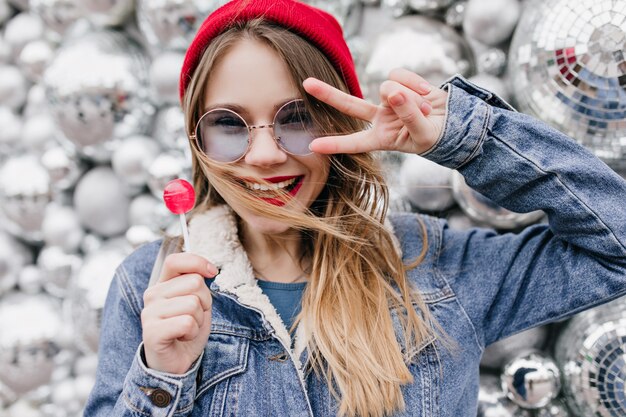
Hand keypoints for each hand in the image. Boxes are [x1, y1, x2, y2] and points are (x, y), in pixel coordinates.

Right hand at [141, 253, 216, 373]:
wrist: (175, 363)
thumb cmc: (187, 330)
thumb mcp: (197, 302)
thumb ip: (197, 284)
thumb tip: (208, 270)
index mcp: (162, 284)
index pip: (175, 260)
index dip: (197, 262)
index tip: (212, 272)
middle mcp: (152, 295)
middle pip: (194, 283)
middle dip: (204, 301)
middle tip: (194, 317)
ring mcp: (149, 313)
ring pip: (193, 304)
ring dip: (198, 320)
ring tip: (187, 328)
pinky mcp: (152, 332)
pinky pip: (187, 323)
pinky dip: (192, 332)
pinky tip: (183, 337)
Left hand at [303, 68, 447, 154]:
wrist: (454, 121)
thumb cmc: (436, 135)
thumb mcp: (423, 134)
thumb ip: (409, 115)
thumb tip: (393, 92)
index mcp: (382, 138)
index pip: (355, 142)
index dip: (335, 144)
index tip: (313, 146)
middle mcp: (380, 118)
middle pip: (350, 104)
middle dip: (328, 94)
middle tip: (307, 83)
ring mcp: (388, 99)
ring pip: (387, 87)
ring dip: (410, 97)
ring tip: (426, 108)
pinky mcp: (400, 83)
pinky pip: (400, 75)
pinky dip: (416, 83)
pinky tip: (426, 94)